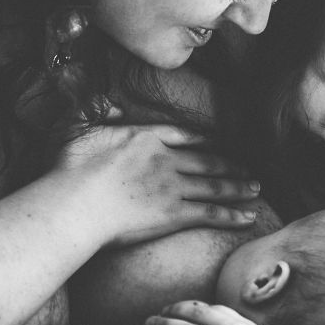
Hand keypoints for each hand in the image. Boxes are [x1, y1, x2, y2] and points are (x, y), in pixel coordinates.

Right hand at [54, 123, 259, 245]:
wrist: (75, 203)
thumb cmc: (69, 170)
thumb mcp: (75, 128)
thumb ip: (95, 112)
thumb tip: (112, 107)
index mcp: (144, 138)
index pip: (181, 136)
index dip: (201, 140)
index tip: (216, 143)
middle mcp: (164, 160)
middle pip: (205, 161)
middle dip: (229, 165)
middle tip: (248, 169)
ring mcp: (172, 187)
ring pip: (215, 185)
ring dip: (238, 187)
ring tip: (255, 189)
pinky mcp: (174, 213)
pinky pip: (211, 213)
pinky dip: (232, 215)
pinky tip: (248, 217)